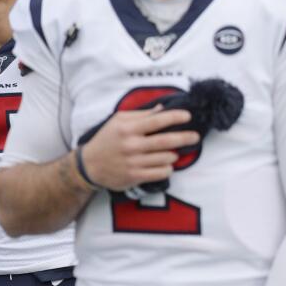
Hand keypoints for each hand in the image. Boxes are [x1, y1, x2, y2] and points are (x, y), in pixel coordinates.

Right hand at [80, 107, 199, 191]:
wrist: (89, 165)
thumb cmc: (107, 140)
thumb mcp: (118, 122)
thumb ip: (140, 115)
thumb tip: (162, 109)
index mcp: (128, 128)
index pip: (157, 121)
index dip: (175, 118)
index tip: (188, 116)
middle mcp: (132, 145)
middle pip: (166, 141)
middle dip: (185, 137)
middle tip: (196, 137)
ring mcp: (134, 162)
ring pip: (167, 158)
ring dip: (173, 155)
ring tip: (170, 152)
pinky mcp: (136, 176)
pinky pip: (162, 172)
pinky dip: (168, 168)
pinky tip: (164, 164)